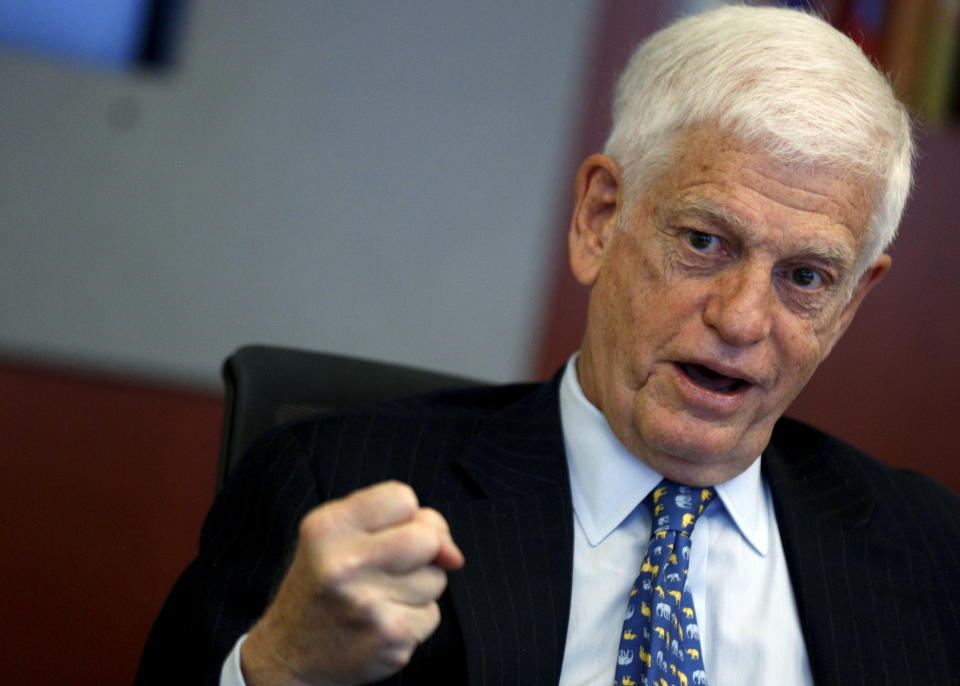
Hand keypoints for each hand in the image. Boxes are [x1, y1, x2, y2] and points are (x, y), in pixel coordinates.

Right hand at [240, 481, 463, 685]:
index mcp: (328, 528)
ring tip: (378, 597)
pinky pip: (432, 616)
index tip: (387, 535)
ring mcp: (368, 605)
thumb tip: (454, 555)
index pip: (403, 497)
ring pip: (436, 579)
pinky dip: (415, 620)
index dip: (405, 516)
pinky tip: (381, 623)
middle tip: (390, 568)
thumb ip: (399, 522)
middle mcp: (344, 565)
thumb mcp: (338, 536)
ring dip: (418, 588)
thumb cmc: (323, 584)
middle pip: (428, 538)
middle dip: (422, 551)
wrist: (287, 654)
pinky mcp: (389, 639)